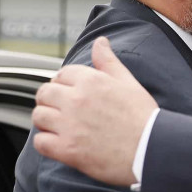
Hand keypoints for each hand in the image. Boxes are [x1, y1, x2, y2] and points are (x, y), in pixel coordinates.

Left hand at [33, 37, 157, 185]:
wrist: (153, 149)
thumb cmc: (144, 116)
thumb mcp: (129, 83)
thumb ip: (109, 62)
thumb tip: (100, 41)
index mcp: (92, 81)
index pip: (62, 74)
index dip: (66, 83)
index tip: (74, 93)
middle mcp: (76, 100)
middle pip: (44, 93)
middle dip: (51, 100)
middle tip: (64, 110)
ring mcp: (69, 125)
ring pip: (39, 116)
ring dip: (47, 120)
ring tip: (62, 126)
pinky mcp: (67, 149)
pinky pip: (40, 142)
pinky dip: (47, 142)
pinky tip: (61, 142)